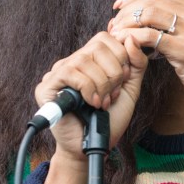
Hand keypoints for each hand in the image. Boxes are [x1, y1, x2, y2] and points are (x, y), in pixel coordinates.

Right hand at [35, 30, 146, 183]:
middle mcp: (73, 62)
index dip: (121, 58)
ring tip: (101, 103)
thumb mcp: (130, 89)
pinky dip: (88, 89)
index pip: (106, 38)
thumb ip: (136, 64)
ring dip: (102, 85)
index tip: (122, 81)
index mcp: (90, 60)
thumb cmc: (110, 119)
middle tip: (112, 95)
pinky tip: (91, 103)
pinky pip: (71, 73)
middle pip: (98, 46)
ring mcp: (58, 72)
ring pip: (86, 60)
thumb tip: (130, 37)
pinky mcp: (46, 86)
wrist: (95, 146)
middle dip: (114, 73)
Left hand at [109, 0, 183, 130]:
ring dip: (126, 23)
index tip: (120, 7)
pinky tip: (124, 45)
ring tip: (116, 34)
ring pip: (148, 14)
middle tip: (114, 23)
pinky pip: (150, 36)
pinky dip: (132, 38)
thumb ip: (182, 25)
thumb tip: (152, 18)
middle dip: (127, 8)